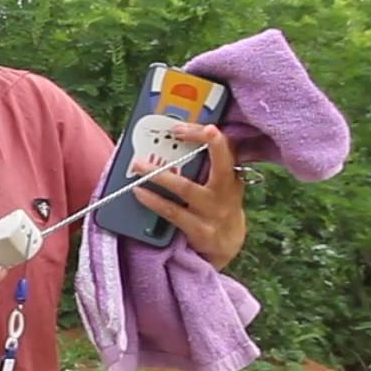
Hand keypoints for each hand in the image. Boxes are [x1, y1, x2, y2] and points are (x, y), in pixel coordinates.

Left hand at [131, 123, 247, 269]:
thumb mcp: (220, 183)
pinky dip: (153, 201)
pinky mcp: (200, 230)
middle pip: (221, 163)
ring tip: (139, 165)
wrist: (227, 244)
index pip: (228, 148)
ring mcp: (214, 211)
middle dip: (205, 143)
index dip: (211, 136)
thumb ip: (205, 164)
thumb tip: (171, 141)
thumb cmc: (217, 205)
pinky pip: (173, 212)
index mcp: (231, 175)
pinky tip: (139, 192)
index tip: (194, 126)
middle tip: (178, 130)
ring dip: (160, 174)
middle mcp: (226, 191)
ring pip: (186, 188)